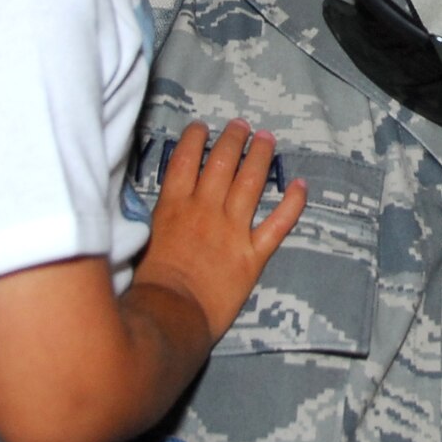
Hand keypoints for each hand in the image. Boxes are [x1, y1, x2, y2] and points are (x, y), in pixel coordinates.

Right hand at [136, 121, 304, 342]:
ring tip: (267, 139)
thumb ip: (153, 218)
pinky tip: (301, 185)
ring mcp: (232, 231)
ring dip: (260, 157)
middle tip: (242, 126)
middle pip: (222, 164)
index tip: (203, 127)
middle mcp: (205, 210)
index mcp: (174, 206)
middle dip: (234, 140)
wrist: (169, 315)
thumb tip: (147, 203)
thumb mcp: (141, 240)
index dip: (196, 139)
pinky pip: (278, 224)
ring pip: (250, 184)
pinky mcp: (252, 255)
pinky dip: (292, 204)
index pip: (186, 160)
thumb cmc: (148, 285)